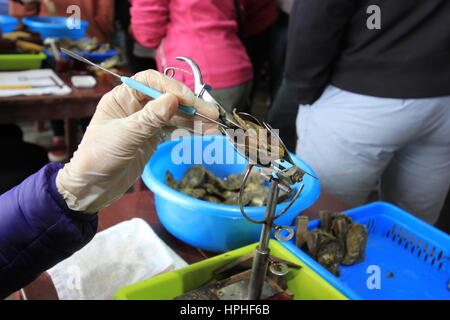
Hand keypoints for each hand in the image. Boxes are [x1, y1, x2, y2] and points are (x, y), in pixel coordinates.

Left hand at [56, 70, 218, 212]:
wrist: (92, 188)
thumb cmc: (98, 158)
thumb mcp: (124, 137)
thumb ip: (149, 118)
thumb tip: (173, 100)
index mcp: (122, 97)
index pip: (151, 81)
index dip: (172, 87)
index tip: (189, 101)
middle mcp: (135, 105)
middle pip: (168, 97)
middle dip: (191, 105)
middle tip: (213, 114)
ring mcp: (146, 121)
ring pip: (175, 114)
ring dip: (195, 119)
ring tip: (214, 128)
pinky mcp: (153, 136)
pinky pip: (175, 128)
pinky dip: (189, 130)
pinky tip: (203, 133)